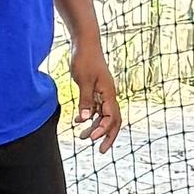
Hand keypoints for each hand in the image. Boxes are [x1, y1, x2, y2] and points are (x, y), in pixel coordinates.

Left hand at [67, 35, 121, 149]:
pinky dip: (90, 117)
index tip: (92, 139)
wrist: (85, 43)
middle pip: (113, 120)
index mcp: (109, 93)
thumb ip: (85, 100)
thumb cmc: (85, 58)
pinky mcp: (96, 90)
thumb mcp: (83, 80)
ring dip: (95, 128)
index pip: (111, 117)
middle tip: (100, 151)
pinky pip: (97, 109)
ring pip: (104, 116)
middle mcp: (109, 95)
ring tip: (82, 138)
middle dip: (108, 136)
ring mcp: (104, 93)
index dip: (103, 129)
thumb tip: (84, 119)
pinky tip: (79, 123)